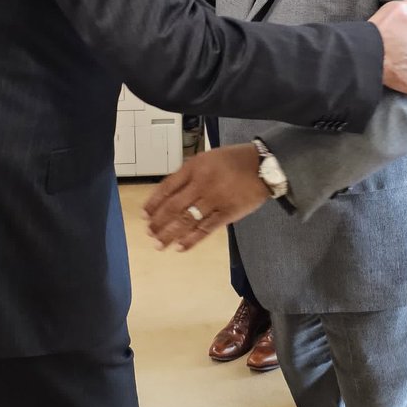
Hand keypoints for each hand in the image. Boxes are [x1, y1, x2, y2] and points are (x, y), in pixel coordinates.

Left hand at [143, 144, 270, 251]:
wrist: (262, 166)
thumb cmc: (233, 161)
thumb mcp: (207, 159)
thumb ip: (188, 174)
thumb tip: (168, 194)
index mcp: (194, 168)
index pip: (167, 187)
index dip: (153, 203)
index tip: (144, 215)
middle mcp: (202, 183)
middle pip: (173, 207)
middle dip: (158, 222)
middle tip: (149, 233)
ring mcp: (215, 199)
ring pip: (187, 220)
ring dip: (170, 234)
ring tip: (159, 244)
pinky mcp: (228, 213)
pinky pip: (206, 229)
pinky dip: (191, 240)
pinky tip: (180, 247)